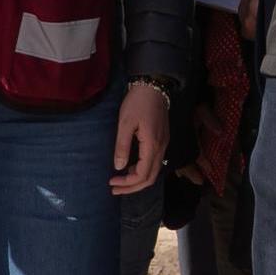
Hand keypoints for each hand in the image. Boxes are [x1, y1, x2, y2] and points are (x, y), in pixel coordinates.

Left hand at [110, 79, 173, 195]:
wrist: (153, 86)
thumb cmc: (137, 102)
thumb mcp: (125, 123)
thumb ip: (122, 146)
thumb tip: (119, 167)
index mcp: (152, 145)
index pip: (142, 175)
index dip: (127, 183)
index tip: (111, 182)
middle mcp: (161, 148)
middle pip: (150, 178)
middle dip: (132, 187)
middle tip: (114, 189)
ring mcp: (164, 144)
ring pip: (154, 171)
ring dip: (137, 180)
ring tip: (120, 180)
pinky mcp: (162, 140)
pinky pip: (154, 162)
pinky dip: (142, 170)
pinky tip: (130, 167)